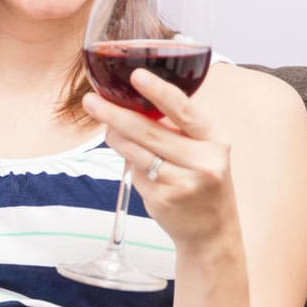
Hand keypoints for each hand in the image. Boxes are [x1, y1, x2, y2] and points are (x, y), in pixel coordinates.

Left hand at [82, 68, 238, 249]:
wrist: (212, 230)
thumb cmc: (203, 181)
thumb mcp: (203, 151)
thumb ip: (177, 129)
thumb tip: (132, 105)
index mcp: (215, 140)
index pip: (184, 110)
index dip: (159, 91)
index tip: (136, 75)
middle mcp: (203, 161)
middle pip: (149, 131)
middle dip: (115, 114)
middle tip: (92, 101)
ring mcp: (182, 183)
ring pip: (136, 152)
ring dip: (115, 137)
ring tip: (106, 127)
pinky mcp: (163, 199)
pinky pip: (135, 173)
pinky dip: (129, 164)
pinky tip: (133, 162)